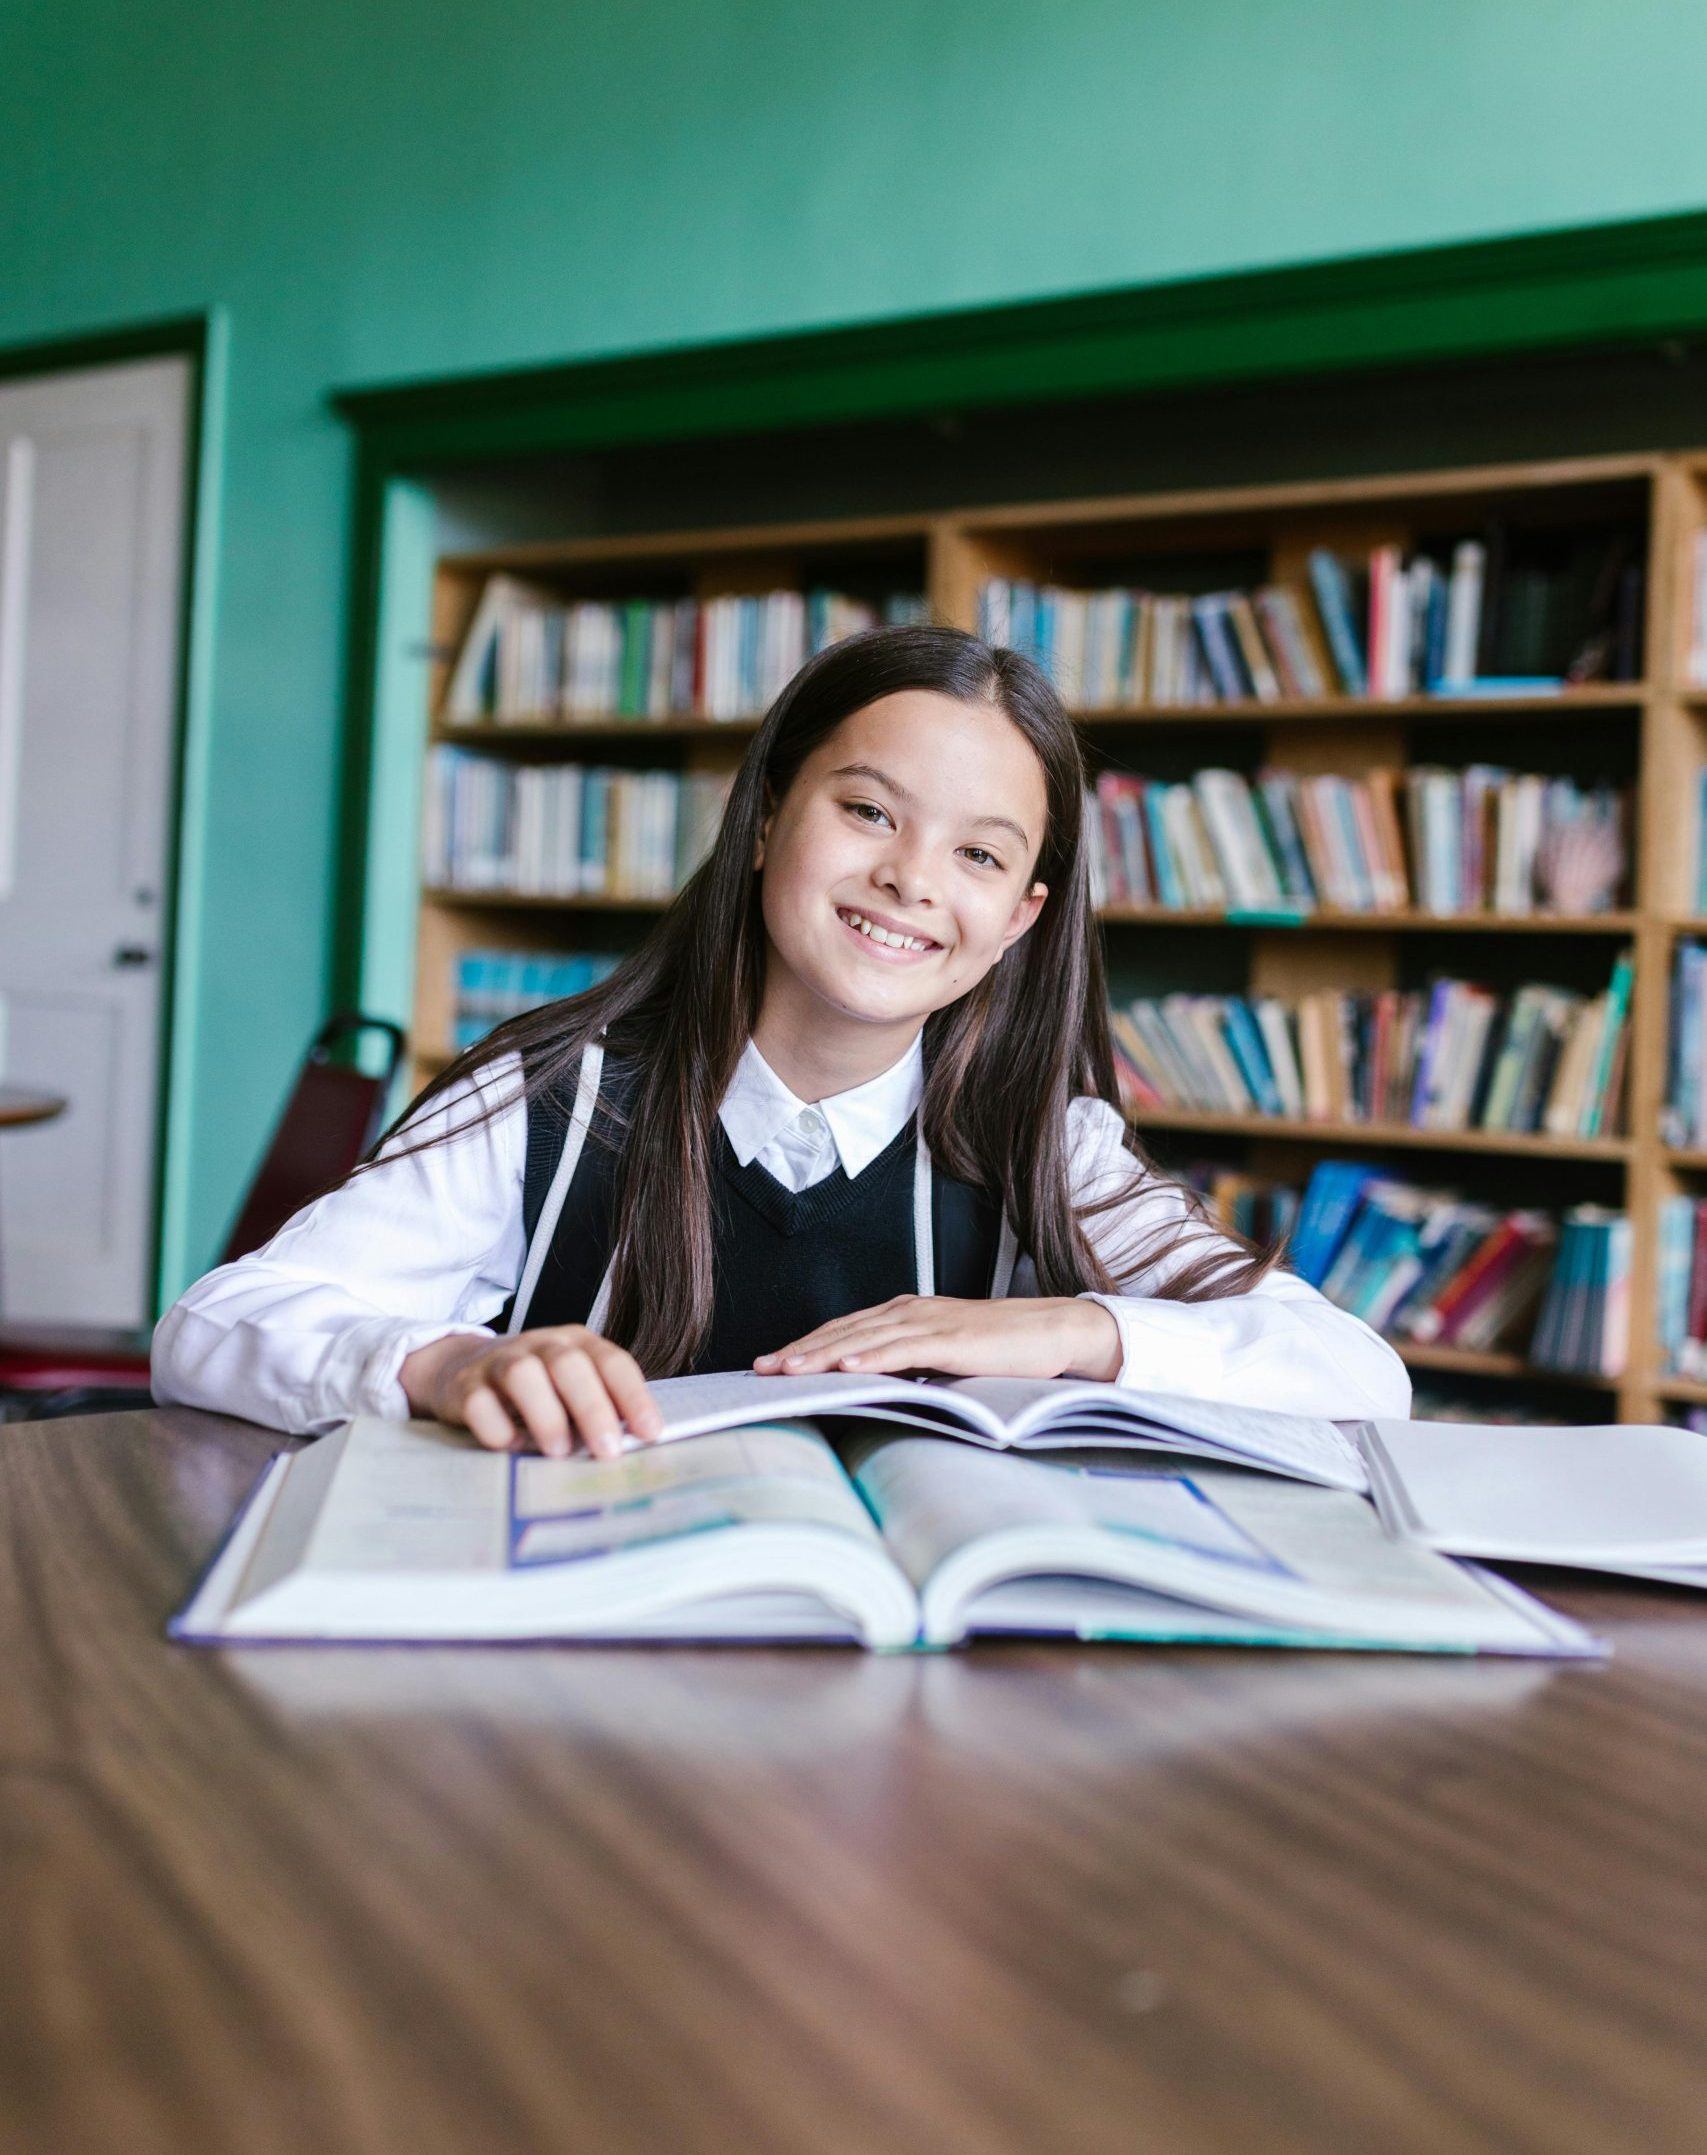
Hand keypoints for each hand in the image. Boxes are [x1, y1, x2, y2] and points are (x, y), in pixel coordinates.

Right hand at [399, 1326, 662, 1459]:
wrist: (461, 1367)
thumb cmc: (535, 1385)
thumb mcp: (571, 1386)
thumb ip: (601, 1405)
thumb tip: (635, 1444)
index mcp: (576, 1343)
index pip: (612, 1362)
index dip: (634, 1396)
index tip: (650, 1432)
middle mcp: (540, 1345)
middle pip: (569, 1365)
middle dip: (592, 1409)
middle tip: (608, 1451)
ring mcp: (500, 1362)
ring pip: (523, 1375)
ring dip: (545, 1415)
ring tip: (558, 1452)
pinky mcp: (465, 1387)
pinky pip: (478, 1403)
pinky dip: (496, 1428)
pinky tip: (510, 1447)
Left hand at [753, 1295, 1122, 1382]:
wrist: (1052, 1331)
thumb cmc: (998, 1349)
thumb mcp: (941, 1358)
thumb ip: (906, 1364)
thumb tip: (869, 1387)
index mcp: (902, 1314)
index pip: (841, 1331)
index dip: (803, 1346)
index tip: (769, 1364)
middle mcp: (908, 1311)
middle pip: (841, 1332)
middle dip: (798, 1350)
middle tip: (759, 1370)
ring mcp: (929, 1322)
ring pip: (863, 1338)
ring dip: (822, 1355)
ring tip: (786, 1370)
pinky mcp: (952, 1339)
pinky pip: (904, 1349)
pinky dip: (872, 1357)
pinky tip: (847, 1368)